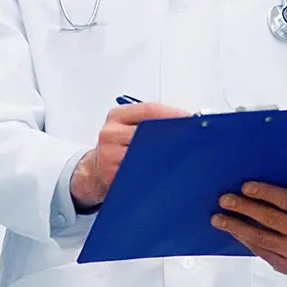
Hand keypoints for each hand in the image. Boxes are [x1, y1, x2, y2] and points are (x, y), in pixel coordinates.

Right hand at [70, 102, 188, 209]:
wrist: (94, 171)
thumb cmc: (116, 147)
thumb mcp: (127, 126)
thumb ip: (151, 120)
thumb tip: (187, 120)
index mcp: (116, 116)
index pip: (149, 110)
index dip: (173, 114)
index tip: (191, 120)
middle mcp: (110, 134)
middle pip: (149, 132)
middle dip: (172, 136)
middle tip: (192, 139)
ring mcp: (109, 156)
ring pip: (146, 154)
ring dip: (167, 155)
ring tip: (180, 156)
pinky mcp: (112, 176)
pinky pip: (140, 172)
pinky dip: (155, 172)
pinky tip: (165, 171)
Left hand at [212, 182, 286, 274]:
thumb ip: (285, 198)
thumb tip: (249, 191)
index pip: (286, 200)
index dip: (264, 193)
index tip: (245, 187)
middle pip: (270, 219)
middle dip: (244, 208)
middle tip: (224, 200)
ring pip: (261, 238)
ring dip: (236, 227)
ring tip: (219, 219)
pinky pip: (261, 252)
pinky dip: (244, 240)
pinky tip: (233, 232)